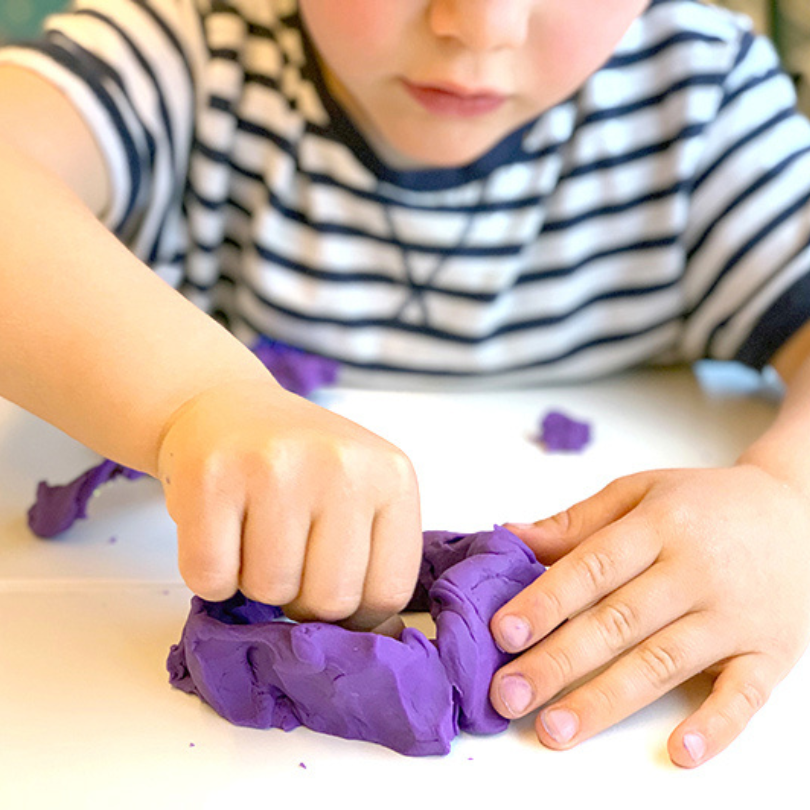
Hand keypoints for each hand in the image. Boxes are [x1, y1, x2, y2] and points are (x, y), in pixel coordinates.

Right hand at [156, 379, 421, 629]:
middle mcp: (341, 465)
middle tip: (286, 552)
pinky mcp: (213, 475)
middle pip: (329, 600)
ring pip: (269, 591)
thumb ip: (376, 561)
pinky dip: (210, 573)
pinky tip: (220, 529)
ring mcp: (276, 465)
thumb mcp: (360, 495)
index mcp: (391, 475)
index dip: (354, 610)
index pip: (389, 592)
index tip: (330, 583)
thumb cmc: (299, 464)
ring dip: (253, 581)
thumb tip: (381, 642)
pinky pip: (211, 577)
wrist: (227, 409)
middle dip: (300, 597)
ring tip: (253, 532)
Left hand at [489, 465, 809, 765]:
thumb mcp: (641, 493)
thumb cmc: (705, 505)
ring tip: (556, 728)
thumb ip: (577, 521)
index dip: (547, 600)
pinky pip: (744, 694)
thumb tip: (510, 536)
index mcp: (659, 526)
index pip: (594, 566)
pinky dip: (715, 725)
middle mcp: (695, 570)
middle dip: (558, 661)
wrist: (798, 512)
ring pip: (663, 661)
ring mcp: (734, 615)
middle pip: (618, 620)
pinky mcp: (770, 652)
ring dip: (607, 700)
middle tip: (509, 694)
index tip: (504, 631)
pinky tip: (680, 751)